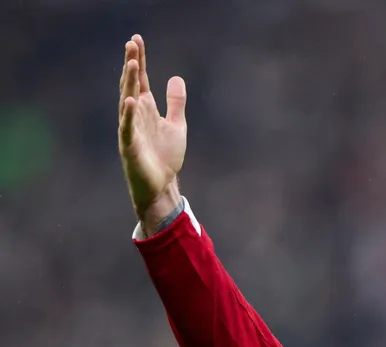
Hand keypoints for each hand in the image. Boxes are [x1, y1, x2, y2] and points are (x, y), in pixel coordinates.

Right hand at [117, 35, 186, 229]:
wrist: (162, 185)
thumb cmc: (165, 157)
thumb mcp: (176, 125)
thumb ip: (175, 103)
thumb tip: (175, 78)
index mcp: (146, 109)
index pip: (140, 79)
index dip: (139, 60)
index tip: (137, 40)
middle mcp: (136, 115)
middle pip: (131, 85)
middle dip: (132, 65)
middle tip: (132, 44)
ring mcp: (131, 130)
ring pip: (127, 102)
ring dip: (128, 84)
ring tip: (131, 64)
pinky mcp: (130, 147)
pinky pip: (128, 129)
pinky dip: (129, 116)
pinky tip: (130, 101)